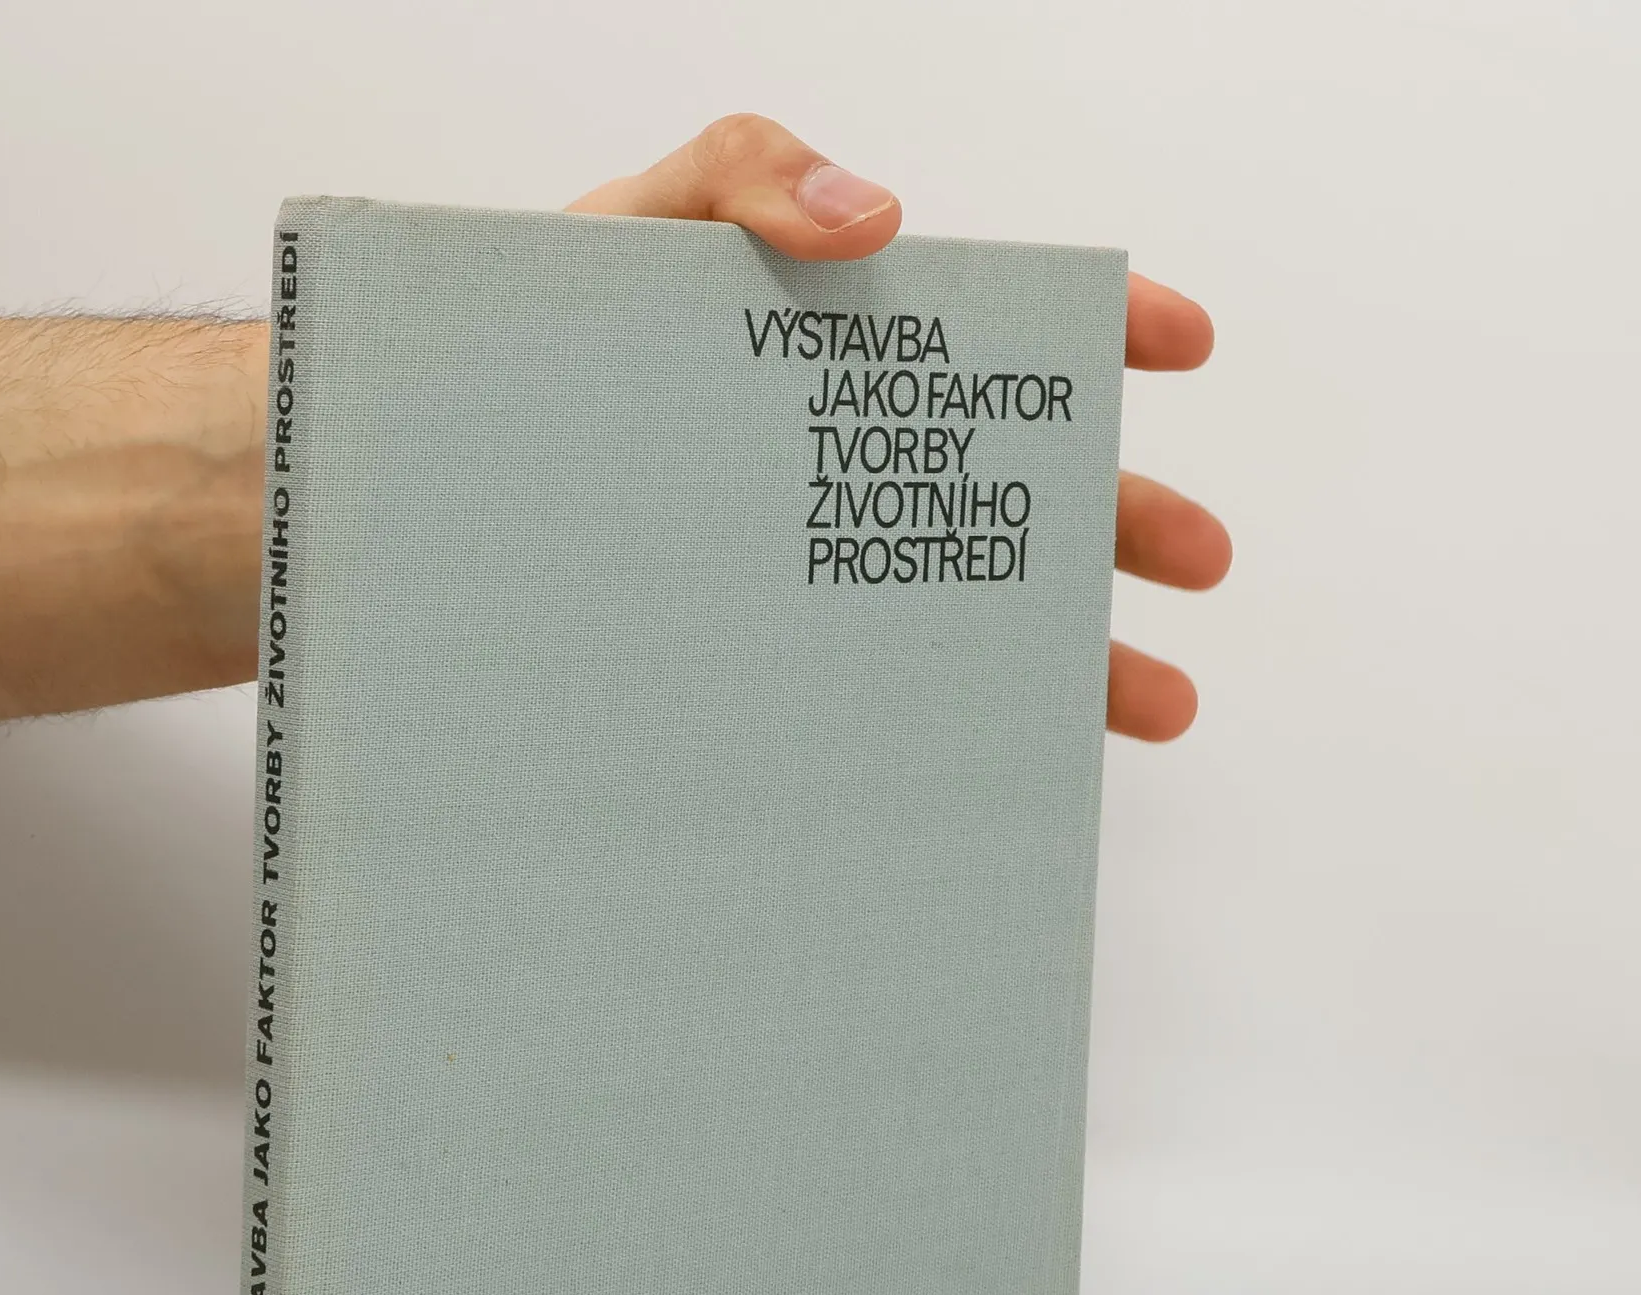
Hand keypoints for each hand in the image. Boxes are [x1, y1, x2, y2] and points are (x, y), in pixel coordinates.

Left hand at [569, 116, 1227, 743]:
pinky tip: (1003, 764)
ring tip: (1156, 704)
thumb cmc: (539, 340)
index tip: (1182, 341)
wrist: (450, 479)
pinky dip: (952, 728)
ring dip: (1076, 654)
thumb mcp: (637, 225)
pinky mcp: (773, 653)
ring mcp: (816, 565)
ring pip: (970, 605)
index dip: (1097, 328)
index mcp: (840, 349)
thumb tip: (881, 215)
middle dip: (1121, 518)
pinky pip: (880, 693)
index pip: (994, 327)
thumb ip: (746, 173)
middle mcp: (847, 462)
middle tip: (1201, 556)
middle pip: (1013, 484)